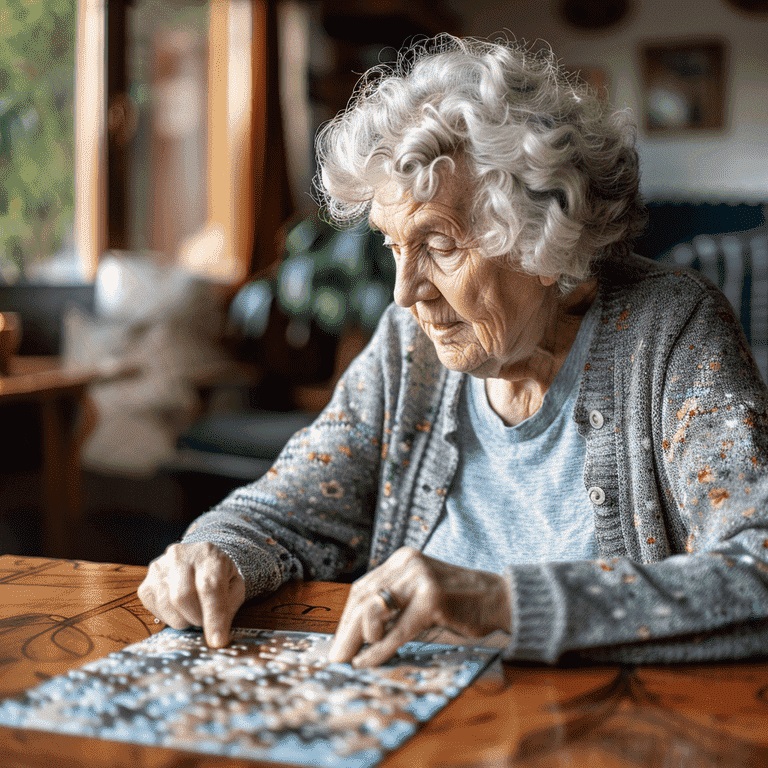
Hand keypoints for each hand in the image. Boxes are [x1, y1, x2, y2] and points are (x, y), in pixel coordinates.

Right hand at [137, 542, 245, 648]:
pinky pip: (154, 609)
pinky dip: (169, 618)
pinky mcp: (145, 584)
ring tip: (193, 614)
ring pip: (167, 605)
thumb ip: (228, 607)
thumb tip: (217, 636)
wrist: (198, 560)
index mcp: (208, 554)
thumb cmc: (219, 576)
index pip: (210, 586)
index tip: (218, 641)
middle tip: (204, 622)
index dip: (214, 616)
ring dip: (183, 620)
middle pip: (183, 596)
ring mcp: (159, 568)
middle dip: (196, 618)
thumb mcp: (234, 586)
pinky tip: (179, 611)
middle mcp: (180, 556)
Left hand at [327, 546, 510, 666]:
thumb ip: (395, 607)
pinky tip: (368, 662)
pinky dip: (380, 649)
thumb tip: (361, 636)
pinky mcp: (432, 598)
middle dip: (346, 631)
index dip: (347, 618)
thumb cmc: (460, 605)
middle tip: (335, 658)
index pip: (363, 588)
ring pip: (375, 610)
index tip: (339, 642)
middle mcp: (407, 563)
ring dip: (357, 639)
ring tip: (349, 660)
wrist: (500, 599)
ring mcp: (420, 578)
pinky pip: (398, 629)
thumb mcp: (420, 598)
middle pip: (364, 598)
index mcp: (402, 560)